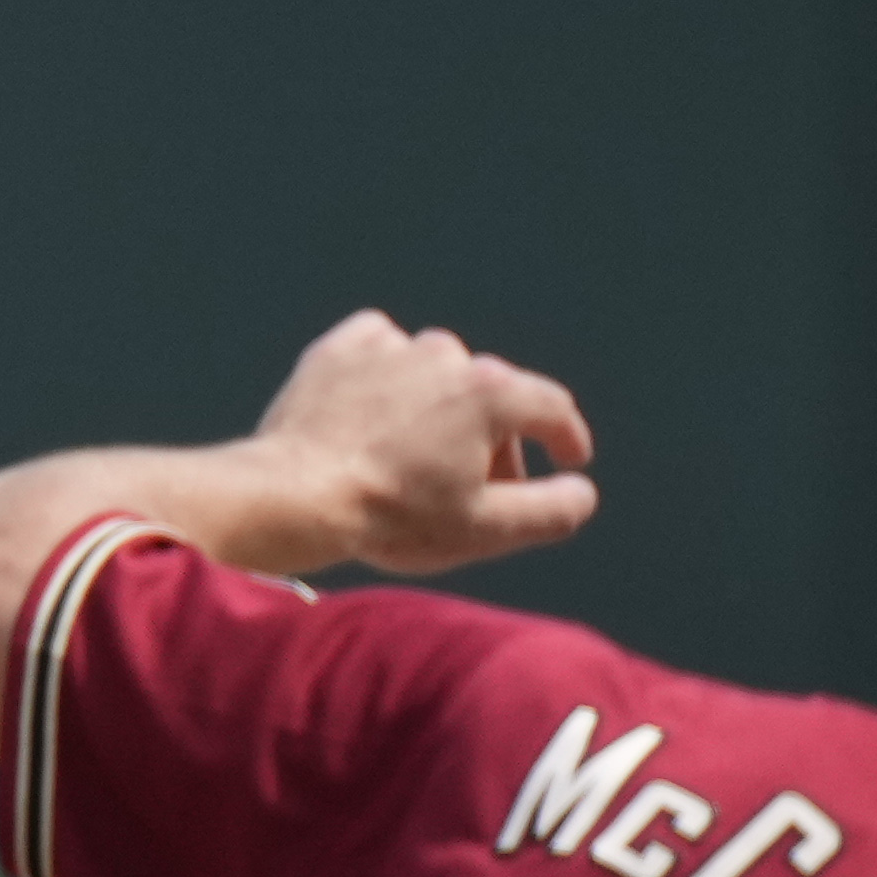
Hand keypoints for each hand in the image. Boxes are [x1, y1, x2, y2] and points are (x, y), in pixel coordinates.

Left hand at [251, 312, 598, 576]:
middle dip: (492, 442)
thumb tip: (582, 491)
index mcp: (492, 393)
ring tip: (416, 460)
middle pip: (491, 397)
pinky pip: (383, 354)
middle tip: (473, 492)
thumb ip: (551, 510)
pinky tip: (378, 417)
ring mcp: (391, 347)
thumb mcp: (486, 529)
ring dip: (438, 410)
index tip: (569, 459)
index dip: (567, 437)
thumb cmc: (392, 516)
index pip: (551, 408)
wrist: (294, 494)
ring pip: (436, 376)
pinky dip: (390, 381)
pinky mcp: (341, 349)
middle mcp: (447, 356)